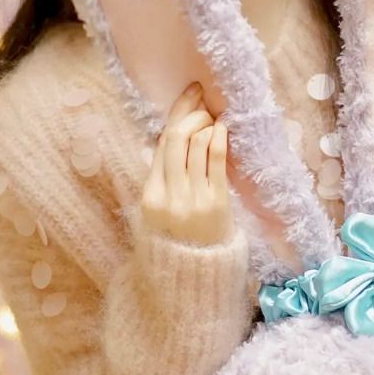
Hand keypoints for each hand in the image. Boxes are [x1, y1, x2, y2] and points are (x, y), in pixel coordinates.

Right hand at [141, 82, 233, 245]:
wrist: (192, 279)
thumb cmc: (177, 242)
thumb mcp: (158, 211)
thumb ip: (163, 178)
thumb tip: (177, 134)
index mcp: (150, 195)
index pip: (162, 143)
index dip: (176, 114)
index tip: (189, 94)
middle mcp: (169, 194)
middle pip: (177, 138)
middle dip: (192, 113)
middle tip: (204, 103)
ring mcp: (192, 199)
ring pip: (196, 144)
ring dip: (207, 123)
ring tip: (215, 119)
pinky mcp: (216, 204)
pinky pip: (216, 161)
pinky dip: (218, 138)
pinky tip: (223, 129)